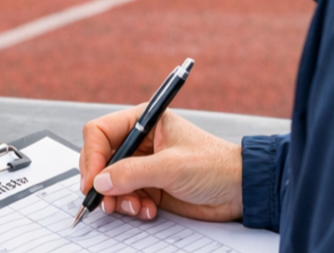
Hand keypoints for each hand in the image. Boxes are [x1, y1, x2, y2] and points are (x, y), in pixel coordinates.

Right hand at [80, 106, 242, 222]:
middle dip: (103, 182)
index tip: (93, 181)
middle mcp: (139, 141)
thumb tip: (100, 182)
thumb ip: (132, 173)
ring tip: (135, 208)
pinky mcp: (150, 187)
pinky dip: (131, 206)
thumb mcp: (171, 167)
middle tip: (105, 201)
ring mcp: (143, 165)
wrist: (241, 191)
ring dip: (118, 198)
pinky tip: (148, 211)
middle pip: (101, 158)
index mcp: (144, 121)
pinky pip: (126, 196)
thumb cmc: (214, 166)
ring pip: (111, 181)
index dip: (92, 156)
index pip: (100, 132)